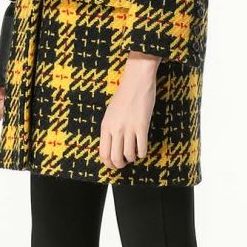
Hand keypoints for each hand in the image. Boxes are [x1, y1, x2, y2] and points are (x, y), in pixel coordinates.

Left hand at [99, 52, 160, 169]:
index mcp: (105, 126)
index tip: (114, 164)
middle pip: (115, 158)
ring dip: (132, 158)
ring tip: (134, 153)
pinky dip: (142, 153)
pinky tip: (142, 149)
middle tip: (125, 162)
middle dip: (120, 165)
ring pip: (129, 155)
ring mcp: (129, 128)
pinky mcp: (142, 126)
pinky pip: (142, 149)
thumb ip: (109, 130)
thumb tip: (111, 149)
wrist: (137, 82)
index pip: (103, 153)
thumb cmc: (124, 96)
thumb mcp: (110, 114)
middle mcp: (115, 129)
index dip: (109, 164)